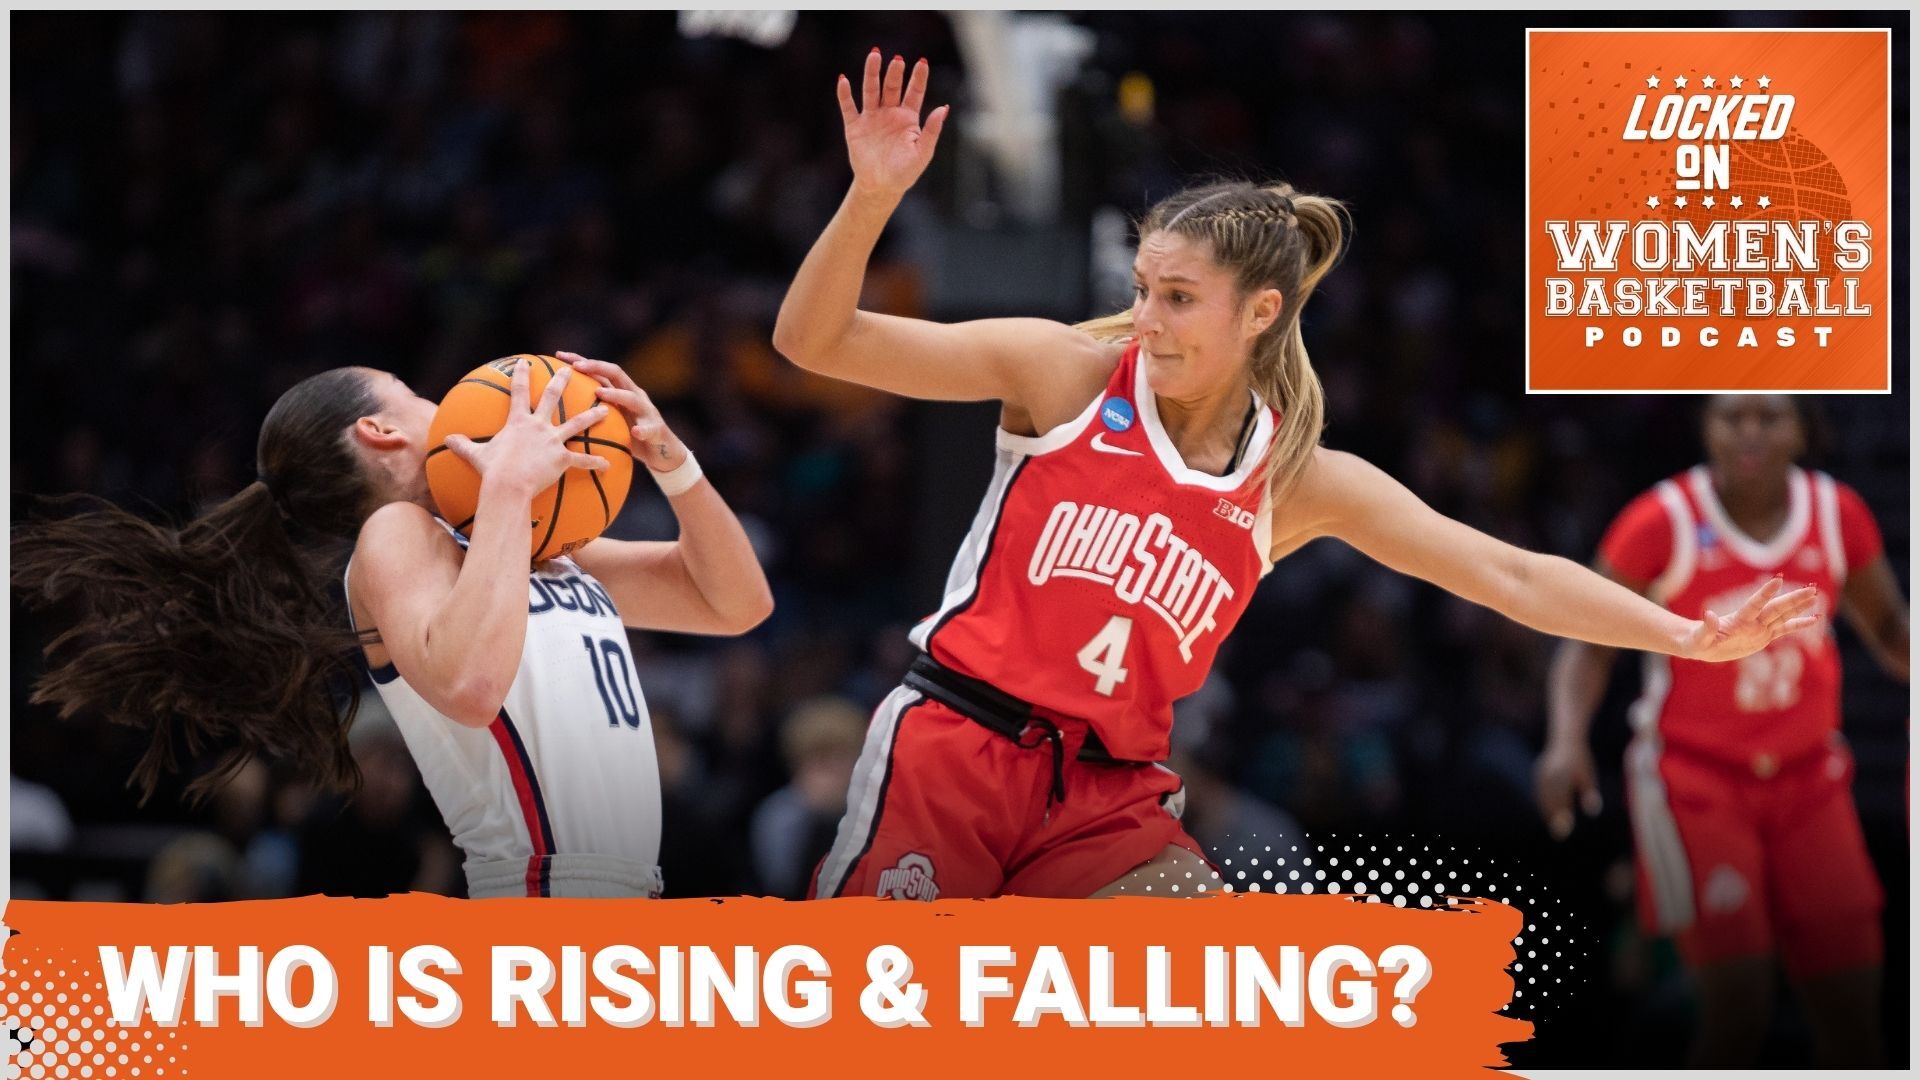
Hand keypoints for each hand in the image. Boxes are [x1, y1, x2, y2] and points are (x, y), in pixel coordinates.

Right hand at [443, 358, 608, 498]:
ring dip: (593, 416)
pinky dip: (597, 462)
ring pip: (577, 423)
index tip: (526, 362)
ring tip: (607, 409)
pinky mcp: (563, 459)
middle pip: (553, 398)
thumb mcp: (475, 455)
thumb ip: (463, 445)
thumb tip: (446, 440)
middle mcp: (538, 426)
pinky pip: (584, 460)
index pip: (519, 391)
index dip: (522, 375)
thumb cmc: (491, 471)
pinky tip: (609, 464)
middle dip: (562, 381)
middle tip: (572, 370)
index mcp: (518, 422)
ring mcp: (553, 441)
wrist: (507, 485)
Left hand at [556, 351, 686, 473]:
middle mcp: (635, 396)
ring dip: (616, 394)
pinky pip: (650, 429)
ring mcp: (647, 412)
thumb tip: (559, 411)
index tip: (559, 355)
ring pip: (633, 398)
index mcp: (621, 391)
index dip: (581, 360)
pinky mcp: (657, 430)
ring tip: (601, 393)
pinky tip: (635, 431)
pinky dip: (643, 429)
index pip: (600, 370)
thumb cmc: (630, 436)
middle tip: (577, 366)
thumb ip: (592, 412)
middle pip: (617, 374)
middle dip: (597, 367)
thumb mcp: (611, 421)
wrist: (663, 453)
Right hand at [837, 50, 947, 199]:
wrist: (881, 188)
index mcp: (908, 118)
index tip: (922, 62)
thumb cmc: (905, 172)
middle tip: (897, 59)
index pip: (914, 92)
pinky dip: (845, 95)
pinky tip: (843, 81)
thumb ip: (932, 130)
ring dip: (872, 73)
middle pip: (892, 87)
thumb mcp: (923, 152)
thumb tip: (944, 108)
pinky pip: (849, 107)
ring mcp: (871, 118)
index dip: (918, 77)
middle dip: (894, 72)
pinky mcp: (854, 127)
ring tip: (874, 55)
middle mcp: (889, 113)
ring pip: (871, 91)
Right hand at [1534, 740, 1601, 840]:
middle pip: (1551, 800)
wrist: (1565, 739)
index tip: (1567, 828)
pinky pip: (1540, 793)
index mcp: (1563, 773)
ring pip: (1544, 797)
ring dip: (1547, 812)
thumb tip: (1592, 811)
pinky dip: (1544, 804)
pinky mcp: (1539, 774)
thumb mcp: (1588, 774)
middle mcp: (1550, 773)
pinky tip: (1548, 814)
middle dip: (1555, 817)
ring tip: (1554, 827)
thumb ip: (1589, 792)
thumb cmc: (1580, 760)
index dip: (1564, 814)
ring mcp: (1542, 773)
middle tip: (1560, 835)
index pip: (1562, 797)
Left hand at [1675, 575, 1821, 662]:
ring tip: (1815, 595)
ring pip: (1783, 615)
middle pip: (1776, 608)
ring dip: (1799, 606)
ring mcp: (1759, 628)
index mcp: (1738, 620)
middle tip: (1812, 588)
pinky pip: (1785, 629)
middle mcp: (1752, 621)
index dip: (1765, 593)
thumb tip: (1709, 614)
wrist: (1702, 646)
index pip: (1755, 604)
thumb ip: (1706, 628)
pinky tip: (1815, 618)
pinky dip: (1799, 624)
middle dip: (1793, 599)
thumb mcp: (1699, 639)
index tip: (1778, 579)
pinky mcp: (1764, 637)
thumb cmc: (1696, 642)